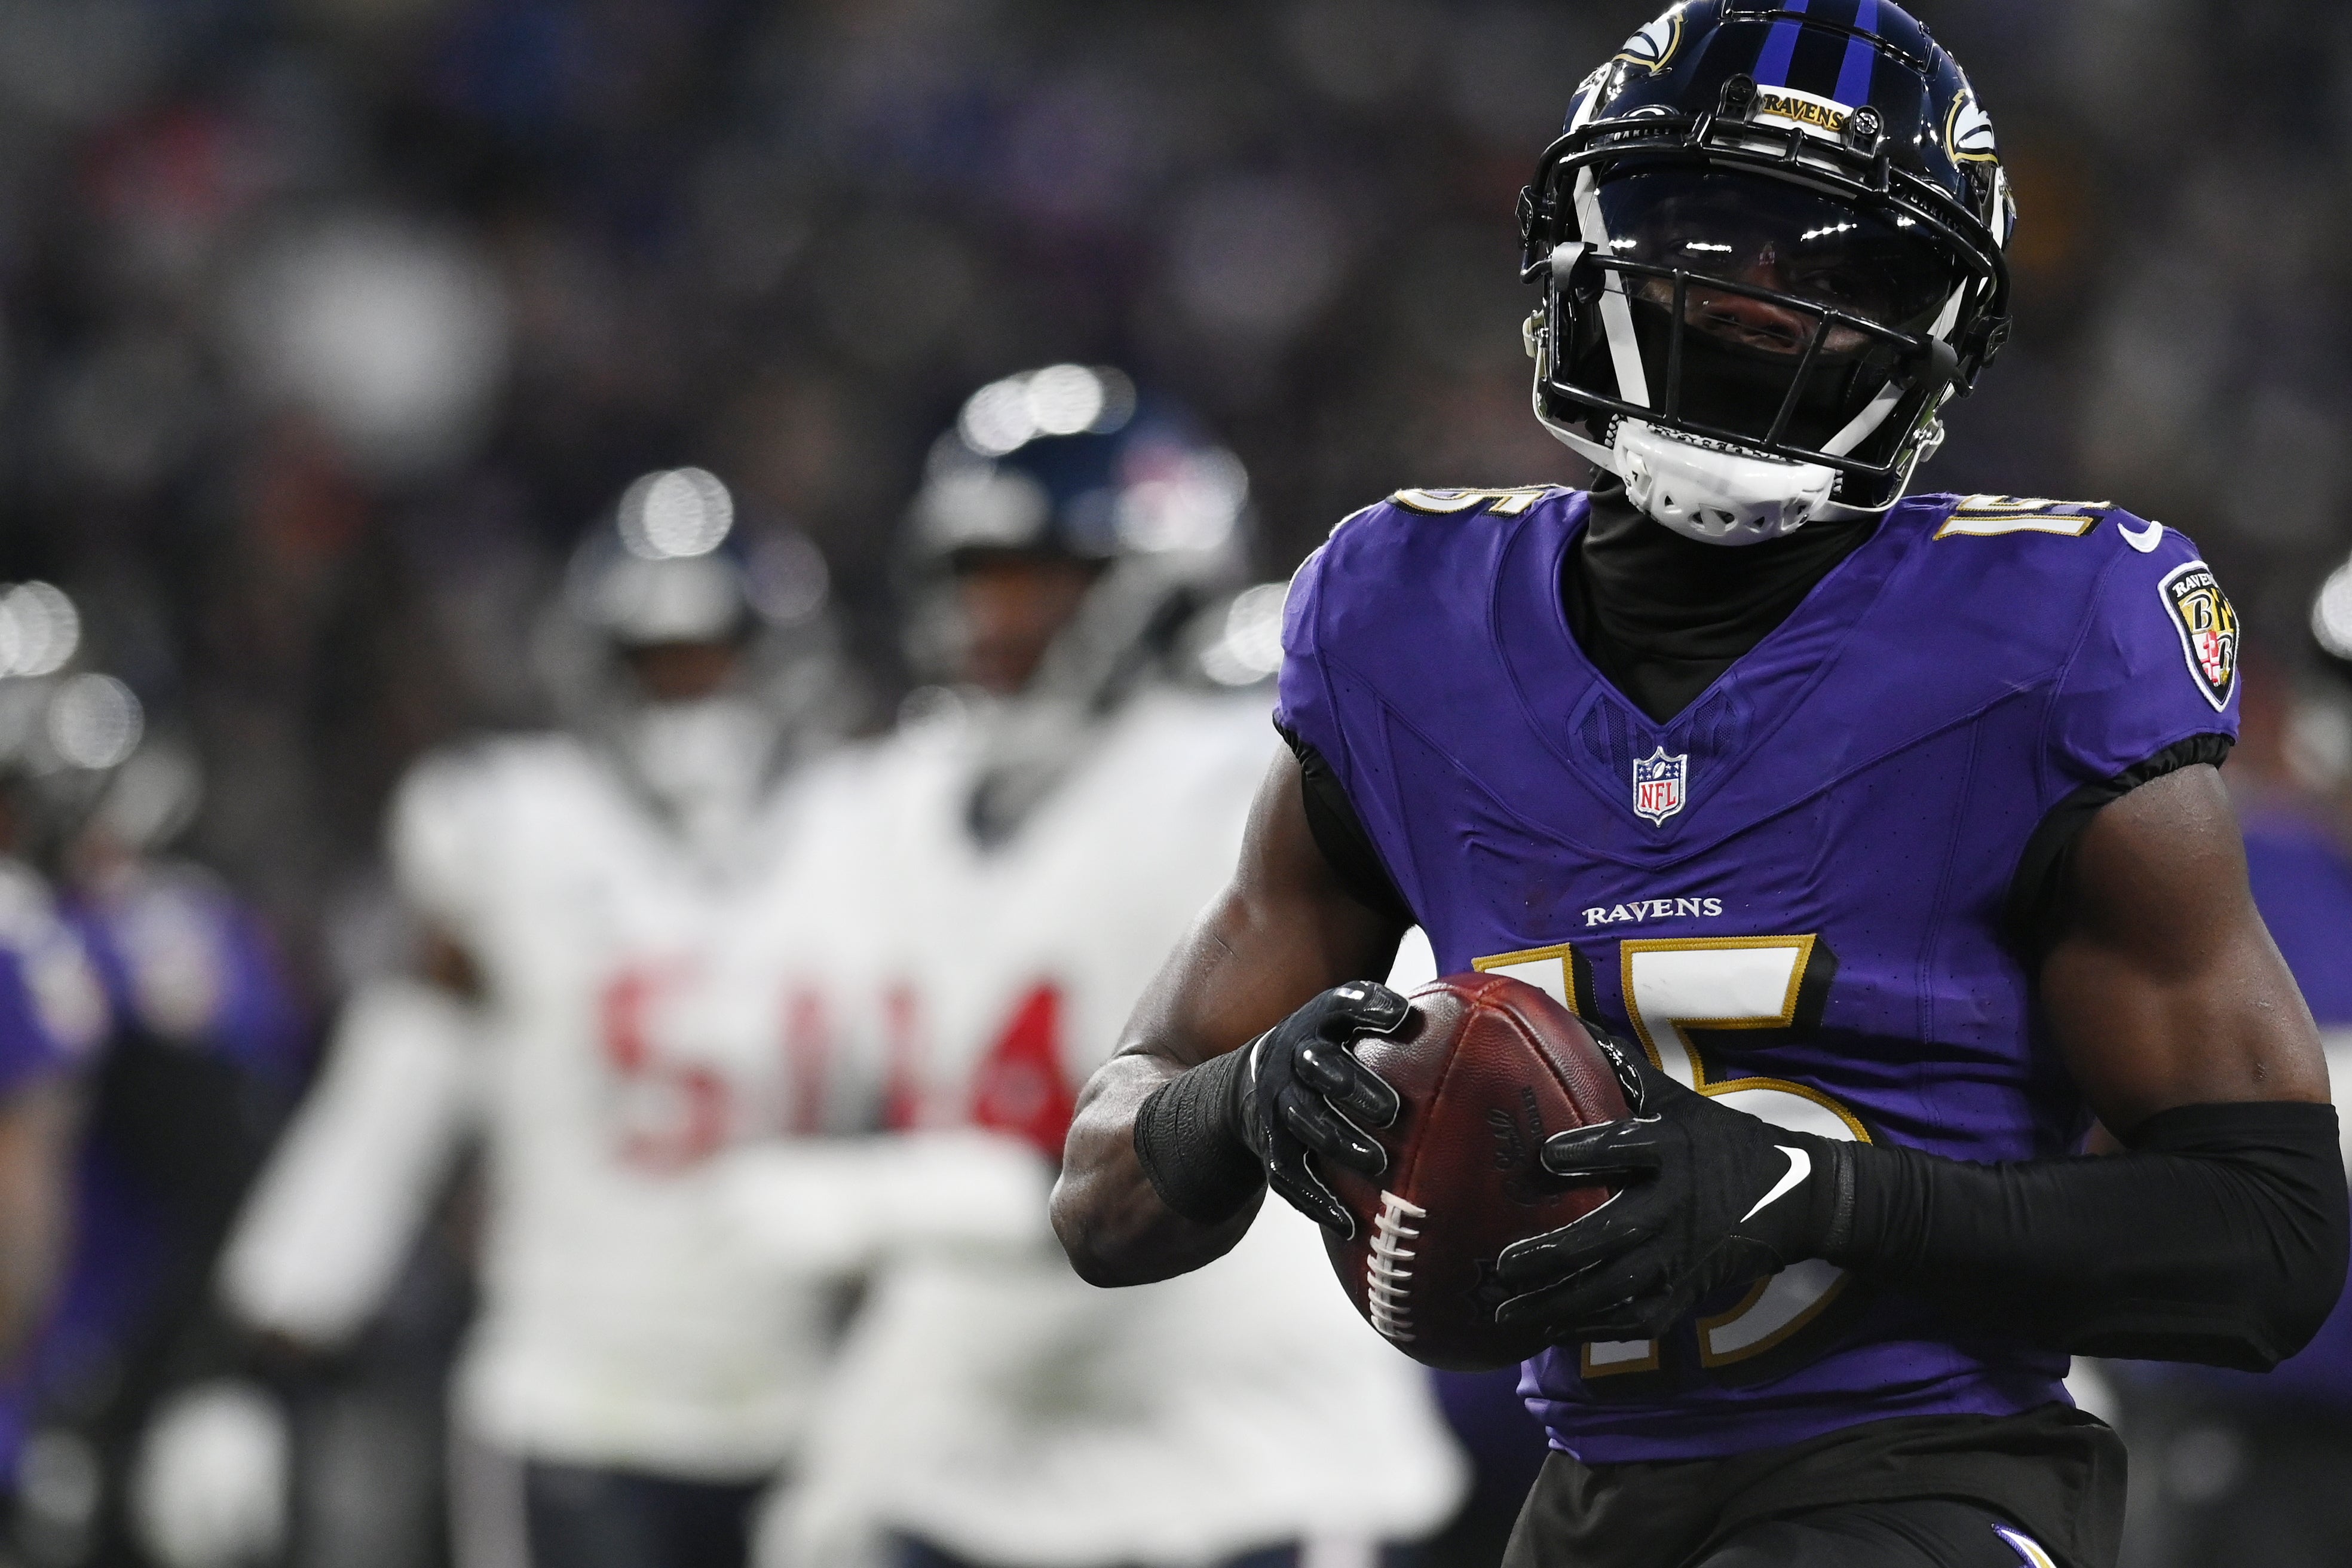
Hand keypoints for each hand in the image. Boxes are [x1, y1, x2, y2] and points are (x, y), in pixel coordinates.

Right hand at [1236, 981, 1408, 1236]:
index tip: (1401, 1014)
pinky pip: (1288, 1174)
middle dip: (1354, 1086)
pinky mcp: (1270, 1145)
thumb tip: (1487, 1026)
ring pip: (1304, 1121)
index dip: (1368, 1006)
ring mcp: (1276, 1102)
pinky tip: (1349, 1222)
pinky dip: (1317, 1199)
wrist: (1251, 1081)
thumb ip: (1395, 1024)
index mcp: (1318, 1023)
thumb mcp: (1346, 1026)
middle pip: (1318, 1066)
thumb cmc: (1327, 1053)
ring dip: (1340, 1142)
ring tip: (1378, 1163)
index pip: (1340, 1004)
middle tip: (1392, 1110)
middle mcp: (1292, 1057)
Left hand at [1492, 1037, 1842, 1341]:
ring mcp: (1682, 1256)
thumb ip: (1627, 1073)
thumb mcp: (1682, 1102)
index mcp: (1675, 1150)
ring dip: (1560, 1304)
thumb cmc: (1724, 1142)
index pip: (1630, 1148)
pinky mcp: (1689, 1291)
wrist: (1799, 1199)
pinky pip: (1638, 1318)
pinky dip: (1593, 1329)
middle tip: (1505, 1262)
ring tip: (1507, 1310)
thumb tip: (1573, 1027)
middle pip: (1614, 1233)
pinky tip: (1550, 1332)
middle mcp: (1676, 1206)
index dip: (1589, 1151)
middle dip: (1558, 1252)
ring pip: (1618, 1287)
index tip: (1546, 1154)